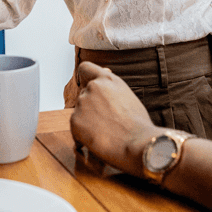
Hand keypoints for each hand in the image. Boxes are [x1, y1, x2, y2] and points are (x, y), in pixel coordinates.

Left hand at [69, 62, 155, 177]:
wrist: (137, 143)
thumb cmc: (137, 123)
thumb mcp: (127, 95)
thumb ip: (111, 88)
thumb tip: (103, 79)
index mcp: (107, 79)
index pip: (85, 68)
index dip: (86, 78)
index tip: (90, 88)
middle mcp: (92, 87)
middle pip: (83, 94)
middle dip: (91, 106)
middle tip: (107, 121)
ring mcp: (82, 103)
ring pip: (80, 111)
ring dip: (88, 121)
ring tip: (106, 132)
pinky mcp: (74, 121)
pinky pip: (75, 128)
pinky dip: (82, 135)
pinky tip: (98, 141)